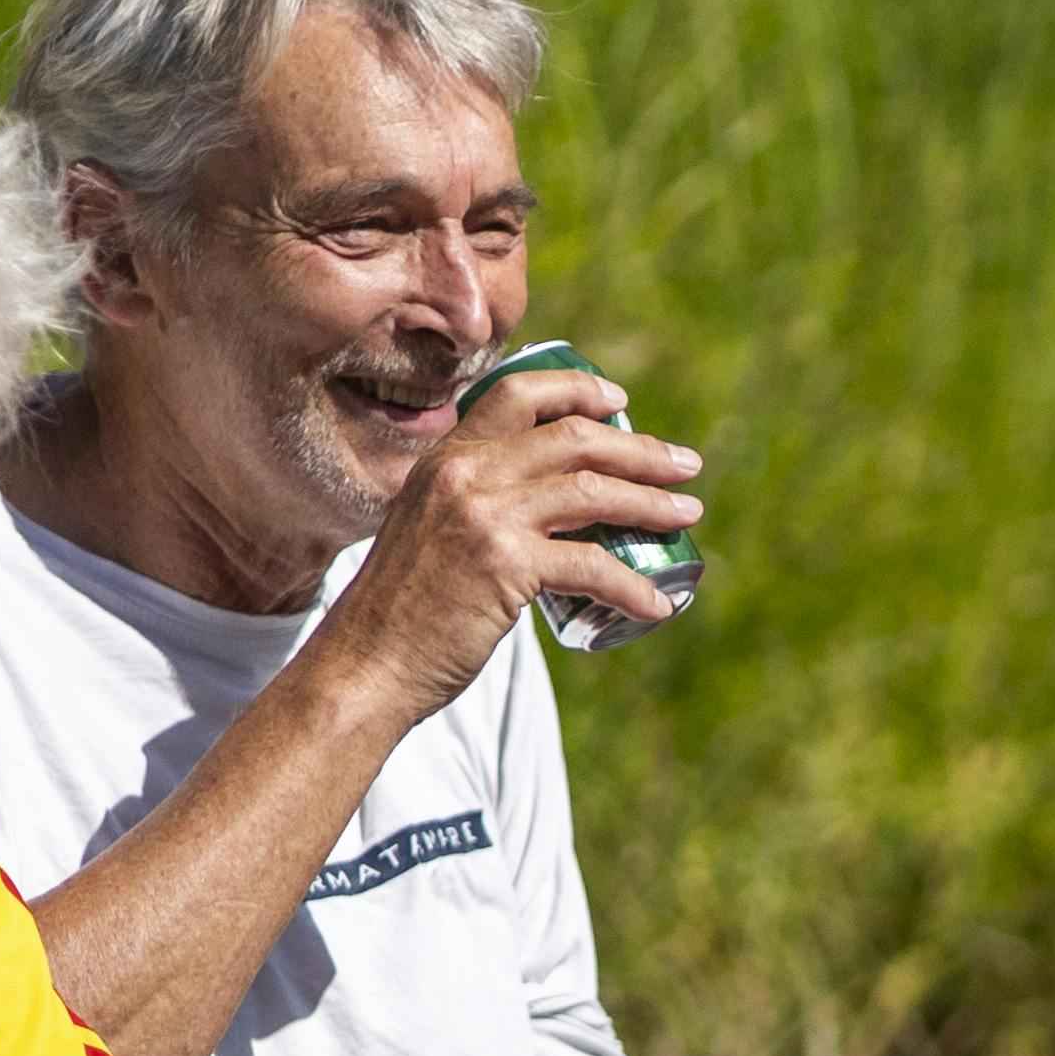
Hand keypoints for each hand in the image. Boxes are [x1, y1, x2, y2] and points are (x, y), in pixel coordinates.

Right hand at [305, 363, 700, 721]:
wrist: (366, 664)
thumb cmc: (403, 609)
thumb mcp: (430, 529)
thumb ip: (475, 505)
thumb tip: (550, 511)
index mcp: (446, 457)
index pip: (519, 394)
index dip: (579, 390)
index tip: (620, 402)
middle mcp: (465, 473)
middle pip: (575, 439)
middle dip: (641, 450)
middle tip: (686, 465)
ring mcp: (485, 516)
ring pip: (593, 492)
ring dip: (652, 504)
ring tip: (688, 514)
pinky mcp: (505, 565)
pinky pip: (592, 566)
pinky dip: (633, 586)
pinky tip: (657, 603)